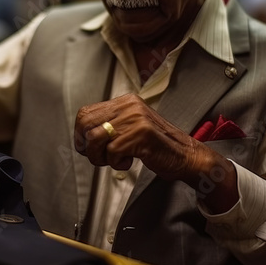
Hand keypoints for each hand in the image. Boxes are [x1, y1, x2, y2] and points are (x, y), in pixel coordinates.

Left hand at [74, 93, 237, 212]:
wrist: (185, 155)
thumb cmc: (156, 145)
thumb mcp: (132, 126)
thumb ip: (111, 124)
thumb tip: (82, 135)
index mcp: (125, 101)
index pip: (86, 112)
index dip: (80, 133)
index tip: (85, 147)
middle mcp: (129, 106)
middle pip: (86, 124)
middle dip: (87, 146)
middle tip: (99, 157)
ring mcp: (136, 119)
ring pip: (95, 138)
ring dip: (99, 157)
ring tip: (113, 161)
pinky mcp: (141, 134)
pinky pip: (112, 151)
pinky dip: (116, 163)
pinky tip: (128, 162)